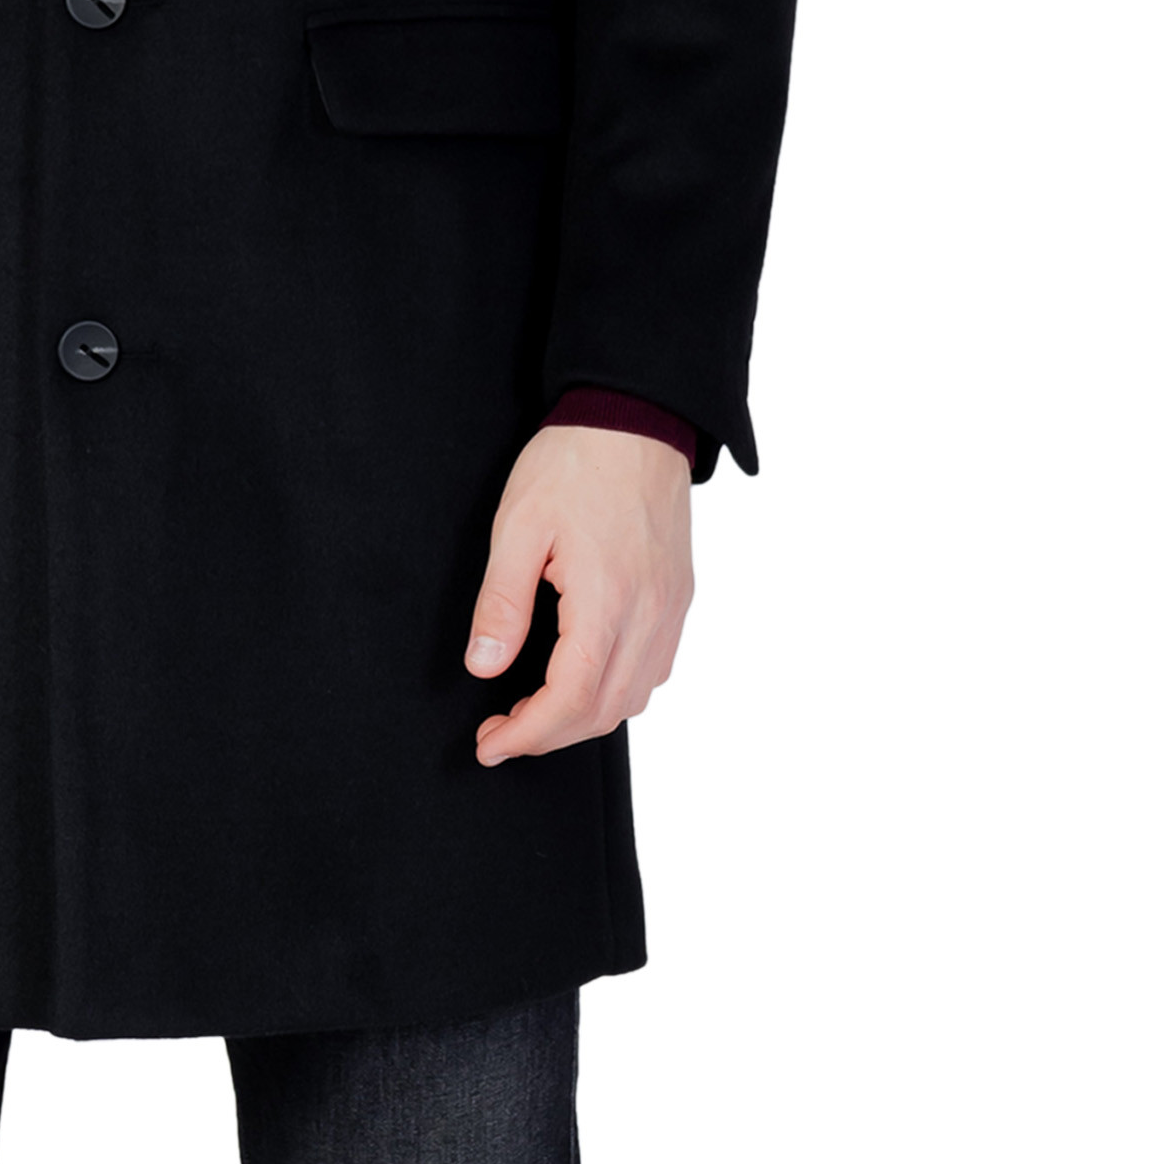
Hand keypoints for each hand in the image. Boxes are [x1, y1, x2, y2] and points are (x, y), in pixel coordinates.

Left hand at [466, 423, 693, 765]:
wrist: (636, 418)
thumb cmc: (574, 463)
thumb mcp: (517, 527)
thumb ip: (502, 602)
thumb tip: (485, 666)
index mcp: (607, 600)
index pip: (570, 699)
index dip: (527, 735)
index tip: (489, 746)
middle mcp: (649, 613)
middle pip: (604, 711)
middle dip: (548, 737)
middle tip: (501, 733)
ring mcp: (670, 608)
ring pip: (634, 698)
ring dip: (583, 719)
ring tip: (534, 712)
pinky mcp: (678, 597)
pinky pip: (654, 669)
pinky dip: (616, 692)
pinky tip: (581, 680)